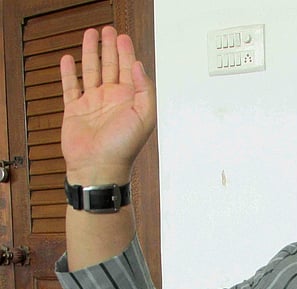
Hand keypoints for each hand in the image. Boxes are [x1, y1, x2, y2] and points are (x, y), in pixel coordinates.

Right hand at [59, 26, 155, 184]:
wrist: (99, 167)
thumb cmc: (124, 147)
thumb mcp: (145, 117)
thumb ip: (144, 89)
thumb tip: (138, 65)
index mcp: (130, 100)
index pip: (129, 69)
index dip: (127, 52)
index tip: (123, 37)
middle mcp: (112, 99)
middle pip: (111, 65)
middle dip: (110, 47)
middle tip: (108, 30)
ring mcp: (93, 104)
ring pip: (91, 71)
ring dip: (91, 53)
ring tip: (90, 35)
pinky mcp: (75, 110)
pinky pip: (70, 87)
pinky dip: (68, 73)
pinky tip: (68, 61)